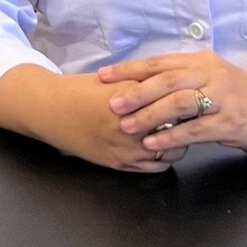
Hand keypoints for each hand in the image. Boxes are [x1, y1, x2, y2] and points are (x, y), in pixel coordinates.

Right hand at [0, 66, 183, 173]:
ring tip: (178, 130)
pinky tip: (163, 145)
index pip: (173, 102)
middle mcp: (129, 126)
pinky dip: (164, 157)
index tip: (196, 95)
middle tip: (194, 114)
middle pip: (176, 127)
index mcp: (130, 99)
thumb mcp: (115, 79)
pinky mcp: (118, 164)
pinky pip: (155, 167)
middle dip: (187, 121)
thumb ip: (146, 83)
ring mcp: (124, 149)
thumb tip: (179, 84)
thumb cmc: (82, 90)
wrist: (51, 110)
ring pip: (170, 151)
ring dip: (178, 141)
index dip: (189, 99)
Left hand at [98, 53, 246, 158]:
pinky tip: (154, 144)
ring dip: (150, 115)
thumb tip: (144, 88)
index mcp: (202, 62)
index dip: (130, 69)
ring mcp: (223, 97)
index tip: (104, 76)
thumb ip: (184, 81)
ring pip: (180, 102)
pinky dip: (172, 137)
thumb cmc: (243, 97)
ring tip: (128, 126)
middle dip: (135, 92)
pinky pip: (196, 129)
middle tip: (111, 104)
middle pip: (166, 79)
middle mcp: (211, 74)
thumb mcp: (213, 80)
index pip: (159, 62)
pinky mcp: (232, 121)